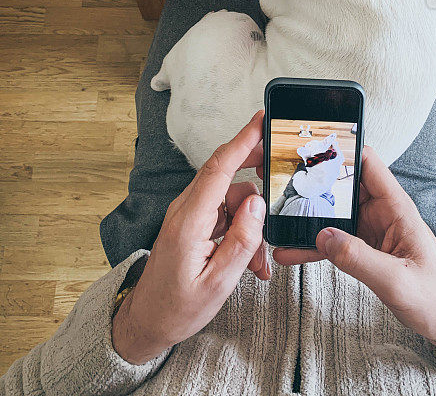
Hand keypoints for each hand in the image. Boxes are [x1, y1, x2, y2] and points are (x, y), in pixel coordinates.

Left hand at [112, 112, 267, 364]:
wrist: (147, 322)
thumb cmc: (176, 307)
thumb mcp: (218, 282)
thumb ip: (242, 241)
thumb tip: (258, 204)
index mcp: (190, 220)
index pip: (219, 168)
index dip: (242, 140)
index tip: (261, 121)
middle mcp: (186, 210)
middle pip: (226, 173)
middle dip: (255, 168)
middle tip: (281, 169)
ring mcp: (188, 215)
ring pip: (230, 199)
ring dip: (250, 221)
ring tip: (258, 259)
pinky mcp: (192, 224)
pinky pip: (223, 214)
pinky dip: (240, 229)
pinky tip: (249, 258)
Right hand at [275, 147, 435, 363]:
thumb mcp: (397, 281)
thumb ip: (359, 258)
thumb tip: (324, 236)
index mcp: (396, 207)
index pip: (367, 162)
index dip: (341, 150)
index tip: (311, 149)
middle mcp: (382, 212)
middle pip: (343, 184)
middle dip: (313, 182)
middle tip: (282, 184)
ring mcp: (371, 230)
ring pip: (333, 213)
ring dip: (307, 217)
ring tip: (279, 221)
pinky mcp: (364, 249)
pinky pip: (333, 240)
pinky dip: (312, 244)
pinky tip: (291, 251)